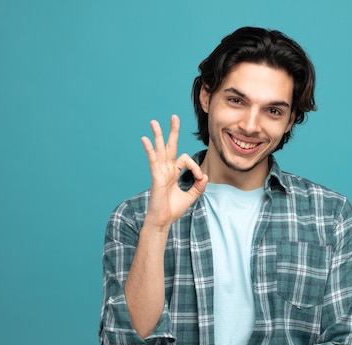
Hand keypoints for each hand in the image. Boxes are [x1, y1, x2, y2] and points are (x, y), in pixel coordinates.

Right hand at [141, 115, 207, 229]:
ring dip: (158, 135)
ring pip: (159, 150)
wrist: (163, 221)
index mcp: (173, 172)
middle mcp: (166, 169)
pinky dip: (150, 150)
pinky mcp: (156, 177)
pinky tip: (145, 139)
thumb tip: (205, 175)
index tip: (200, 178)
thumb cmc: (173, 210)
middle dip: (173, 131)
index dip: (195, 166)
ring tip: (154, 122)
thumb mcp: (191, 196)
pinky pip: (153, 161)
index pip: (185, 159)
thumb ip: (199, 186)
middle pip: (170, 146)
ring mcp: (160, 172)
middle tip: (174, 117)